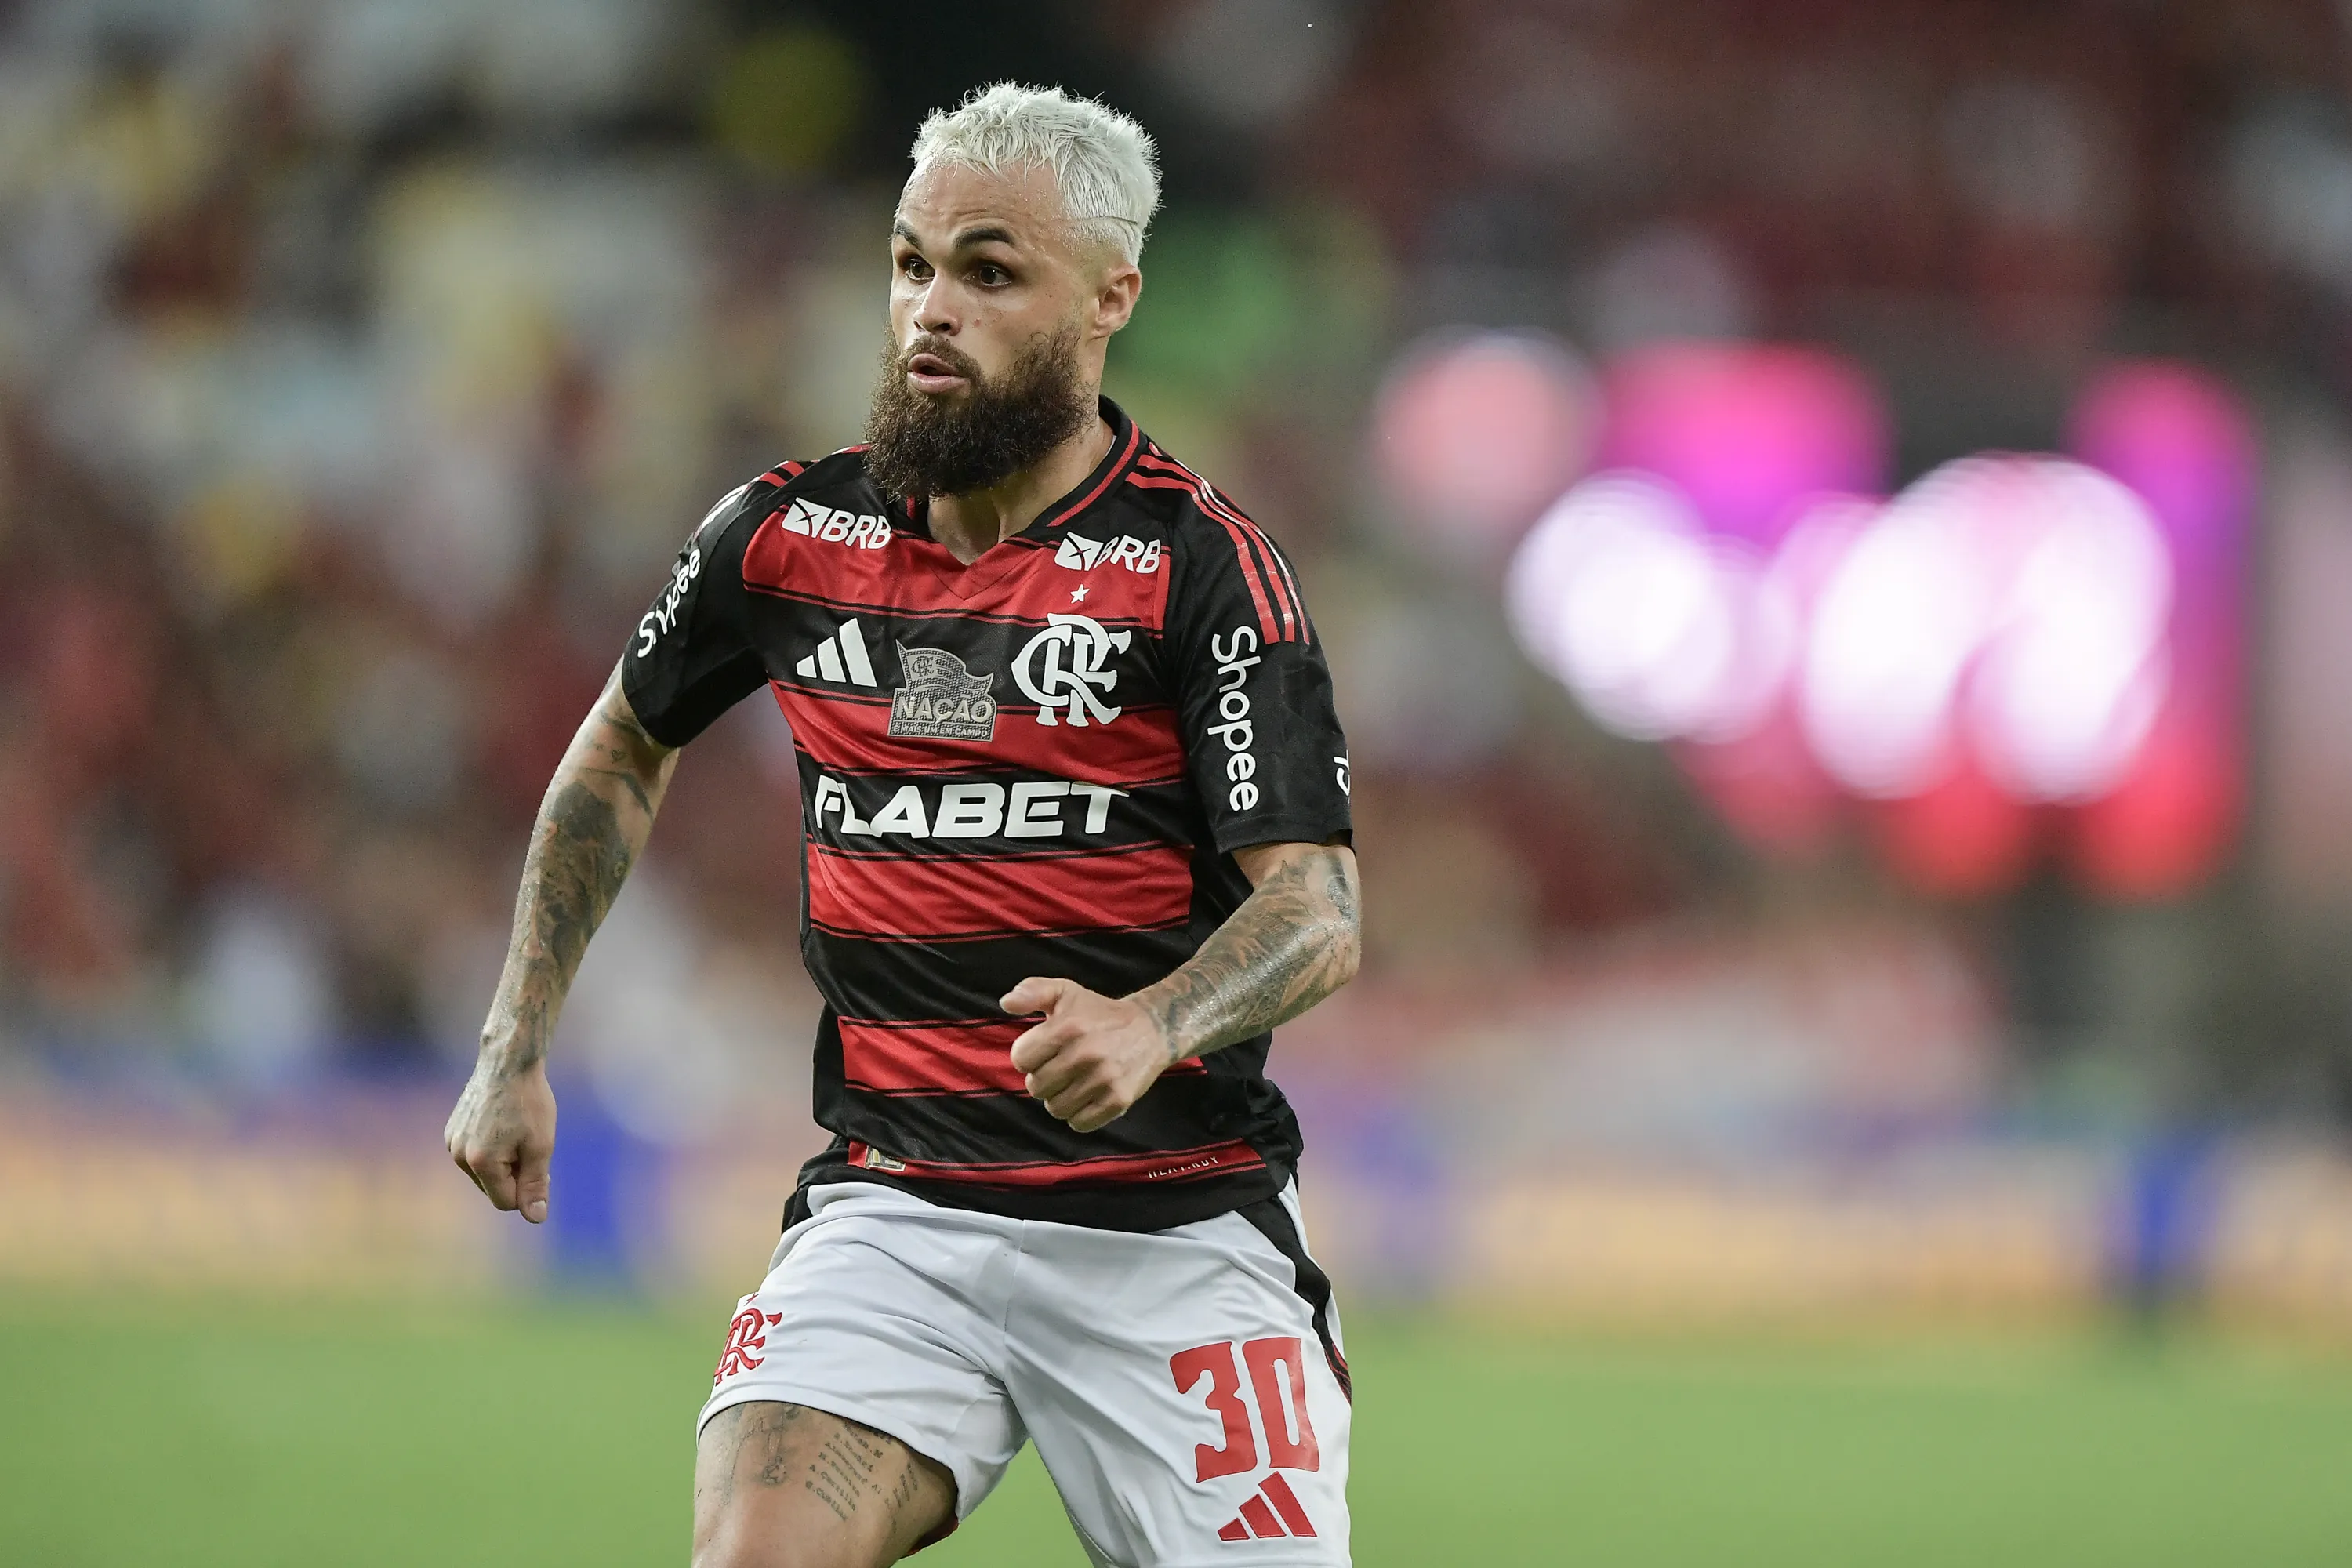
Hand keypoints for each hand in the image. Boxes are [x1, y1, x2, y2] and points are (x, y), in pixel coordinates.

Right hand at [444, 1054, 557, 1222]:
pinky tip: (502, 1125)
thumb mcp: (541, 1145)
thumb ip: (536, 1184)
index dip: (528, 1189)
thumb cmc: (529, 1102)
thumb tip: (535, 1217)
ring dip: (504, 1163)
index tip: (541, 1163)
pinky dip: (491, 1150)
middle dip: (515, 1175)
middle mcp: (459, 1156)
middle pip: (493, 1189)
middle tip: (529, 1143)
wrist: (507, 1062)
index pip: (506, 1202)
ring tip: (515, 1131)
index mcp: (480, 1162)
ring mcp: (452, 1143)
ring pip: (484, 1174)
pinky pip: (475, 1156)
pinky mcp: (451, 1132)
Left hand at [1002, 977, 1175, 1132]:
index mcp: (1067, 1027)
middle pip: (1036, 1087)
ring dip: (1060, 1098)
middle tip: (1061, 1067)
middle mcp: (1085, 1053)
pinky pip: (1079, 1124)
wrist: (1151, 1029)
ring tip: (1075, 1082)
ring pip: (1056, 1108)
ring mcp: (1104, 1079)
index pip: (1021, 1059)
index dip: (1029, 1056)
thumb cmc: (1098, 1012)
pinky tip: (1088, 1096)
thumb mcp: (1065, 991)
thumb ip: (1031, 991)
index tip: (1045, 1051)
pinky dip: (1079, 1115)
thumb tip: (1006, 1002)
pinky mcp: (1119, 1100)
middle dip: (1044, 1078)